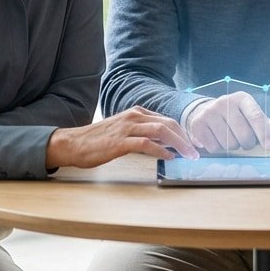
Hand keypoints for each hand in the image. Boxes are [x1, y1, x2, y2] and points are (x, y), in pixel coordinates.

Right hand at [46, 106, 198, 168]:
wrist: (73, 143)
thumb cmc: (98, 140)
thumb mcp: (124, 132)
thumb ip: (143, 134)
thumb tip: (166, 145)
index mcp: (136, 113)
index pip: (167, 120)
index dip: (183, 132)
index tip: (193, 144)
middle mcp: (134, 117)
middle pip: (168, 123)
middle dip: (185, 138)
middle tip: (196, 151)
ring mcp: (127, 128)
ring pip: (161, 131)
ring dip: (178, 143)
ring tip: (188, 155)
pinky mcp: (120, 142)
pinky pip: (146, 144)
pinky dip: (161, 150)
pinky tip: (169, 157)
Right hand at [184, 91, 269, 152]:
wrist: (204, 111)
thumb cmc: (235, 116)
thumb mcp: (251, 116)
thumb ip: (268, 126)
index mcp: (242, 98)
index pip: (256, 116)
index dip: (264, 133)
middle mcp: (225, 102)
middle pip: (244, 136)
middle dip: (247, 144)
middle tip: (243, 139)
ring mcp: (210, 112)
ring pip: (229, 144)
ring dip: (233, 147)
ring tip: (229, 136)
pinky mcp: (198, 124)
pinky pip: (215, 148)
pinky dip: (218, 148)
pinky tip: (216, 138)